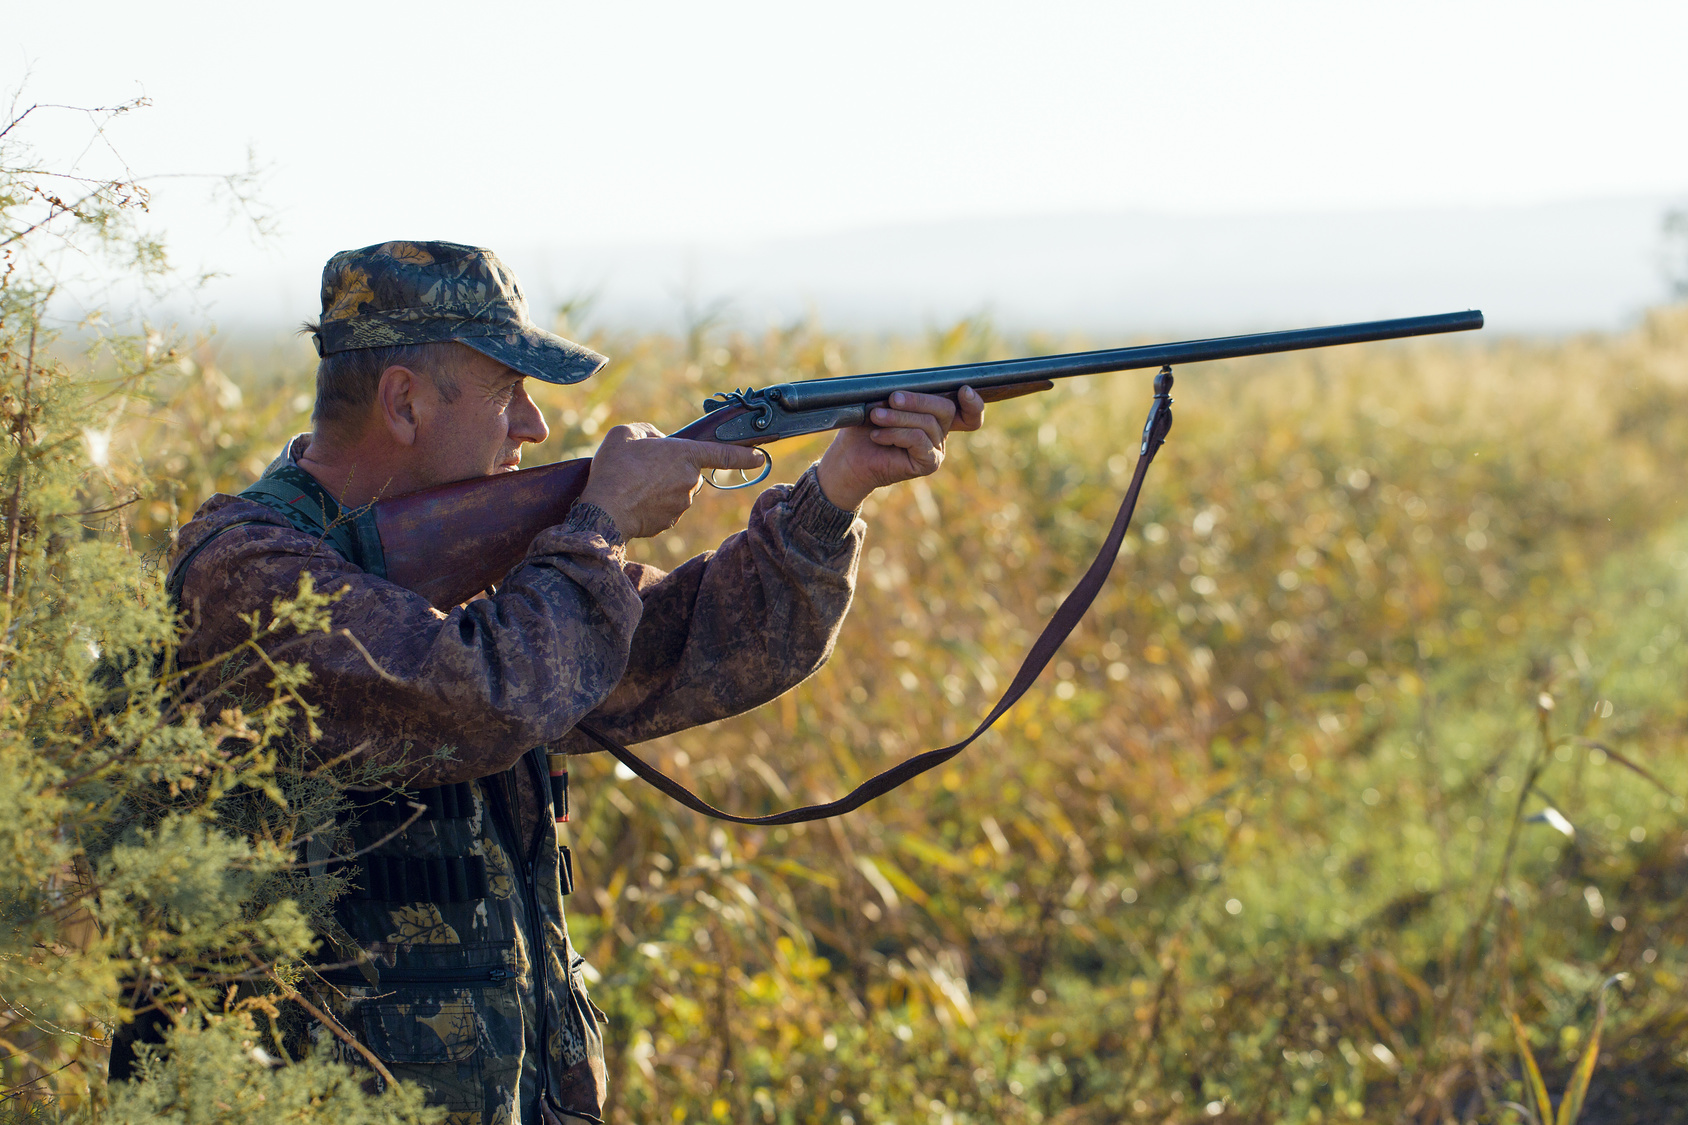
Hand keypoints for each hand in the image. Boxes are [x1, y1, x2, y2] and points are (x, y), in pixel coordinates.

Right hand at [579, 423, 763, 538]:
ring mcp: (682, 504)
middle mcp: (690, 480)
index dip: (744, 455)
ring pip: (676, 489)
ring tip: (633, 484)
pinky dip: (653, 504)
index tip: (761, 457)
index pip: (723, 453)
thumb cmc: (614, 469)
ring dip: (661, 486)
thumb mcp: (624, 433)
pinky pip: (666, 507)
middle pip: (688, 470)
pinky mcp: (671, 521)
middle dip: (671, 467)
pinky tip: (634, 500)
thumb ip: (647, 431)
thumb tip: (657, 441)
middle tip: (642, 467)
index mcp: (685, 455)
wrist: (604, 511)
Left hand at [815, 387, 984, 509]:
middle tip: (891, 399)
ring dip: (898, 417)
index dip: (973, 402)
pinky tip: (878, 436)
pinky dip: (896, 433)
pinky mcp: (928, 463)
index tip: (964, 390)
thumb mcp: (884, 403)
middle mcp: (940, 433)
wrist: (849, 458)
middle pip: (945, 409)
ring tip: (876, 417)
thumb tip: (910, 385)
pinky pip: (918, 440)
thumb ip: (903, 394)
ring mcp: (936, 449)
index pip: (967, 411)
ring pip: (927, 423)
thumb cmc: (865, 427)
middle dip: (918, 400)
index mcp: (934, 417)